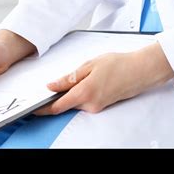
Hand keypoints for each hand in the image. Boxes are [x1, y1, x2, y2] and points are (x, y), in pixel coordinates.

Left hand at [33, 43, 173, 115]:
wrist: (140, 70)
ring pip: (77, 102)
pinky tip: (91, 80)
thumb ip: (69, 77)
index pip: (57, 106)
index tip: (33, 108)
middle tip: (58, 81)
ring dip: (73, 92)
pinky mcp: (103, 106)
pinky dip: (83, 92)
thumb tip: (52, 86)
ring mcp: (97, 107)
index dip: (43, 108)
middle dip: (60, 95)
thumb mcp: (90, 65)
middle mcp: (90, 104)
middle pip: (66, 104)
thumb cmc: (119, 64)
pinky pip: (86, 101)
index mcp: (84, 92)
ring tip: (85, 74)